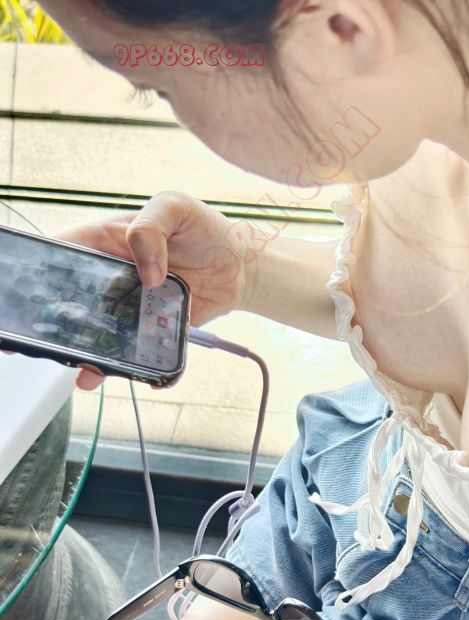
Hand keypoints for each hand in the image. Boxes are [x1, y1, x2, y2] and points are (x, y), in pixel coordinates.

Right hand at [54, 191, 247, 388]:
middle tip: (55, 336)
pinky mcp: (151, 327)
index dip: (43, 268)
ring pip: (98, 330)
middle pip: (74, 298)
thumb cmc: (205, 229)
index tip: (36, 288)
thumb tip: (147, 273)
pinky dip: (123, 361)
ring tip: (84, 365)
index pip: (64, 252)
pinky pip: (132, 346)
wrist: (241, 266)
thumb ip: (151, 228)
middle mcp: (112, 275)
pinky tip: (116, 371)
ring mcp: (130, 304)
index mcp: (107, 240)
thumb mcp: (175, 208)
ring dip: (87, 349)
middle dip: (59, 318)